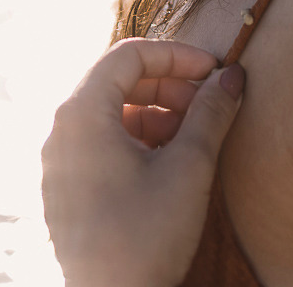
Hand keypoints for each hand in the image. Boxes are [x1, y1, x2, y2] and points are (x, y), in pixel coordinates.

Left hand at [42, 37, 245, 286]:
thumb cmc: (144, 238)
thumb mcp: (188, 168)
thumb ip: (211, 113)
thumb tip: (232, 77)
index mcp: (80, 114)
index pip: (130, 55)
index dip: (177, 55)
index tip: (214, 70)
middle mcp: (61, 131)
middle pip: (118, 81)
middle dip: (170, 86)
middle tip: (209, 105)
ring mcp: (60, 163)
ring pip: (112, 113)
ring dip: (157, 114)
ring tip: (194, 138)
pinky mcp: (67, 190)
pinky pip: (102, 143)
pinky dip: (139, 139)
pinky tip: (171, 164)